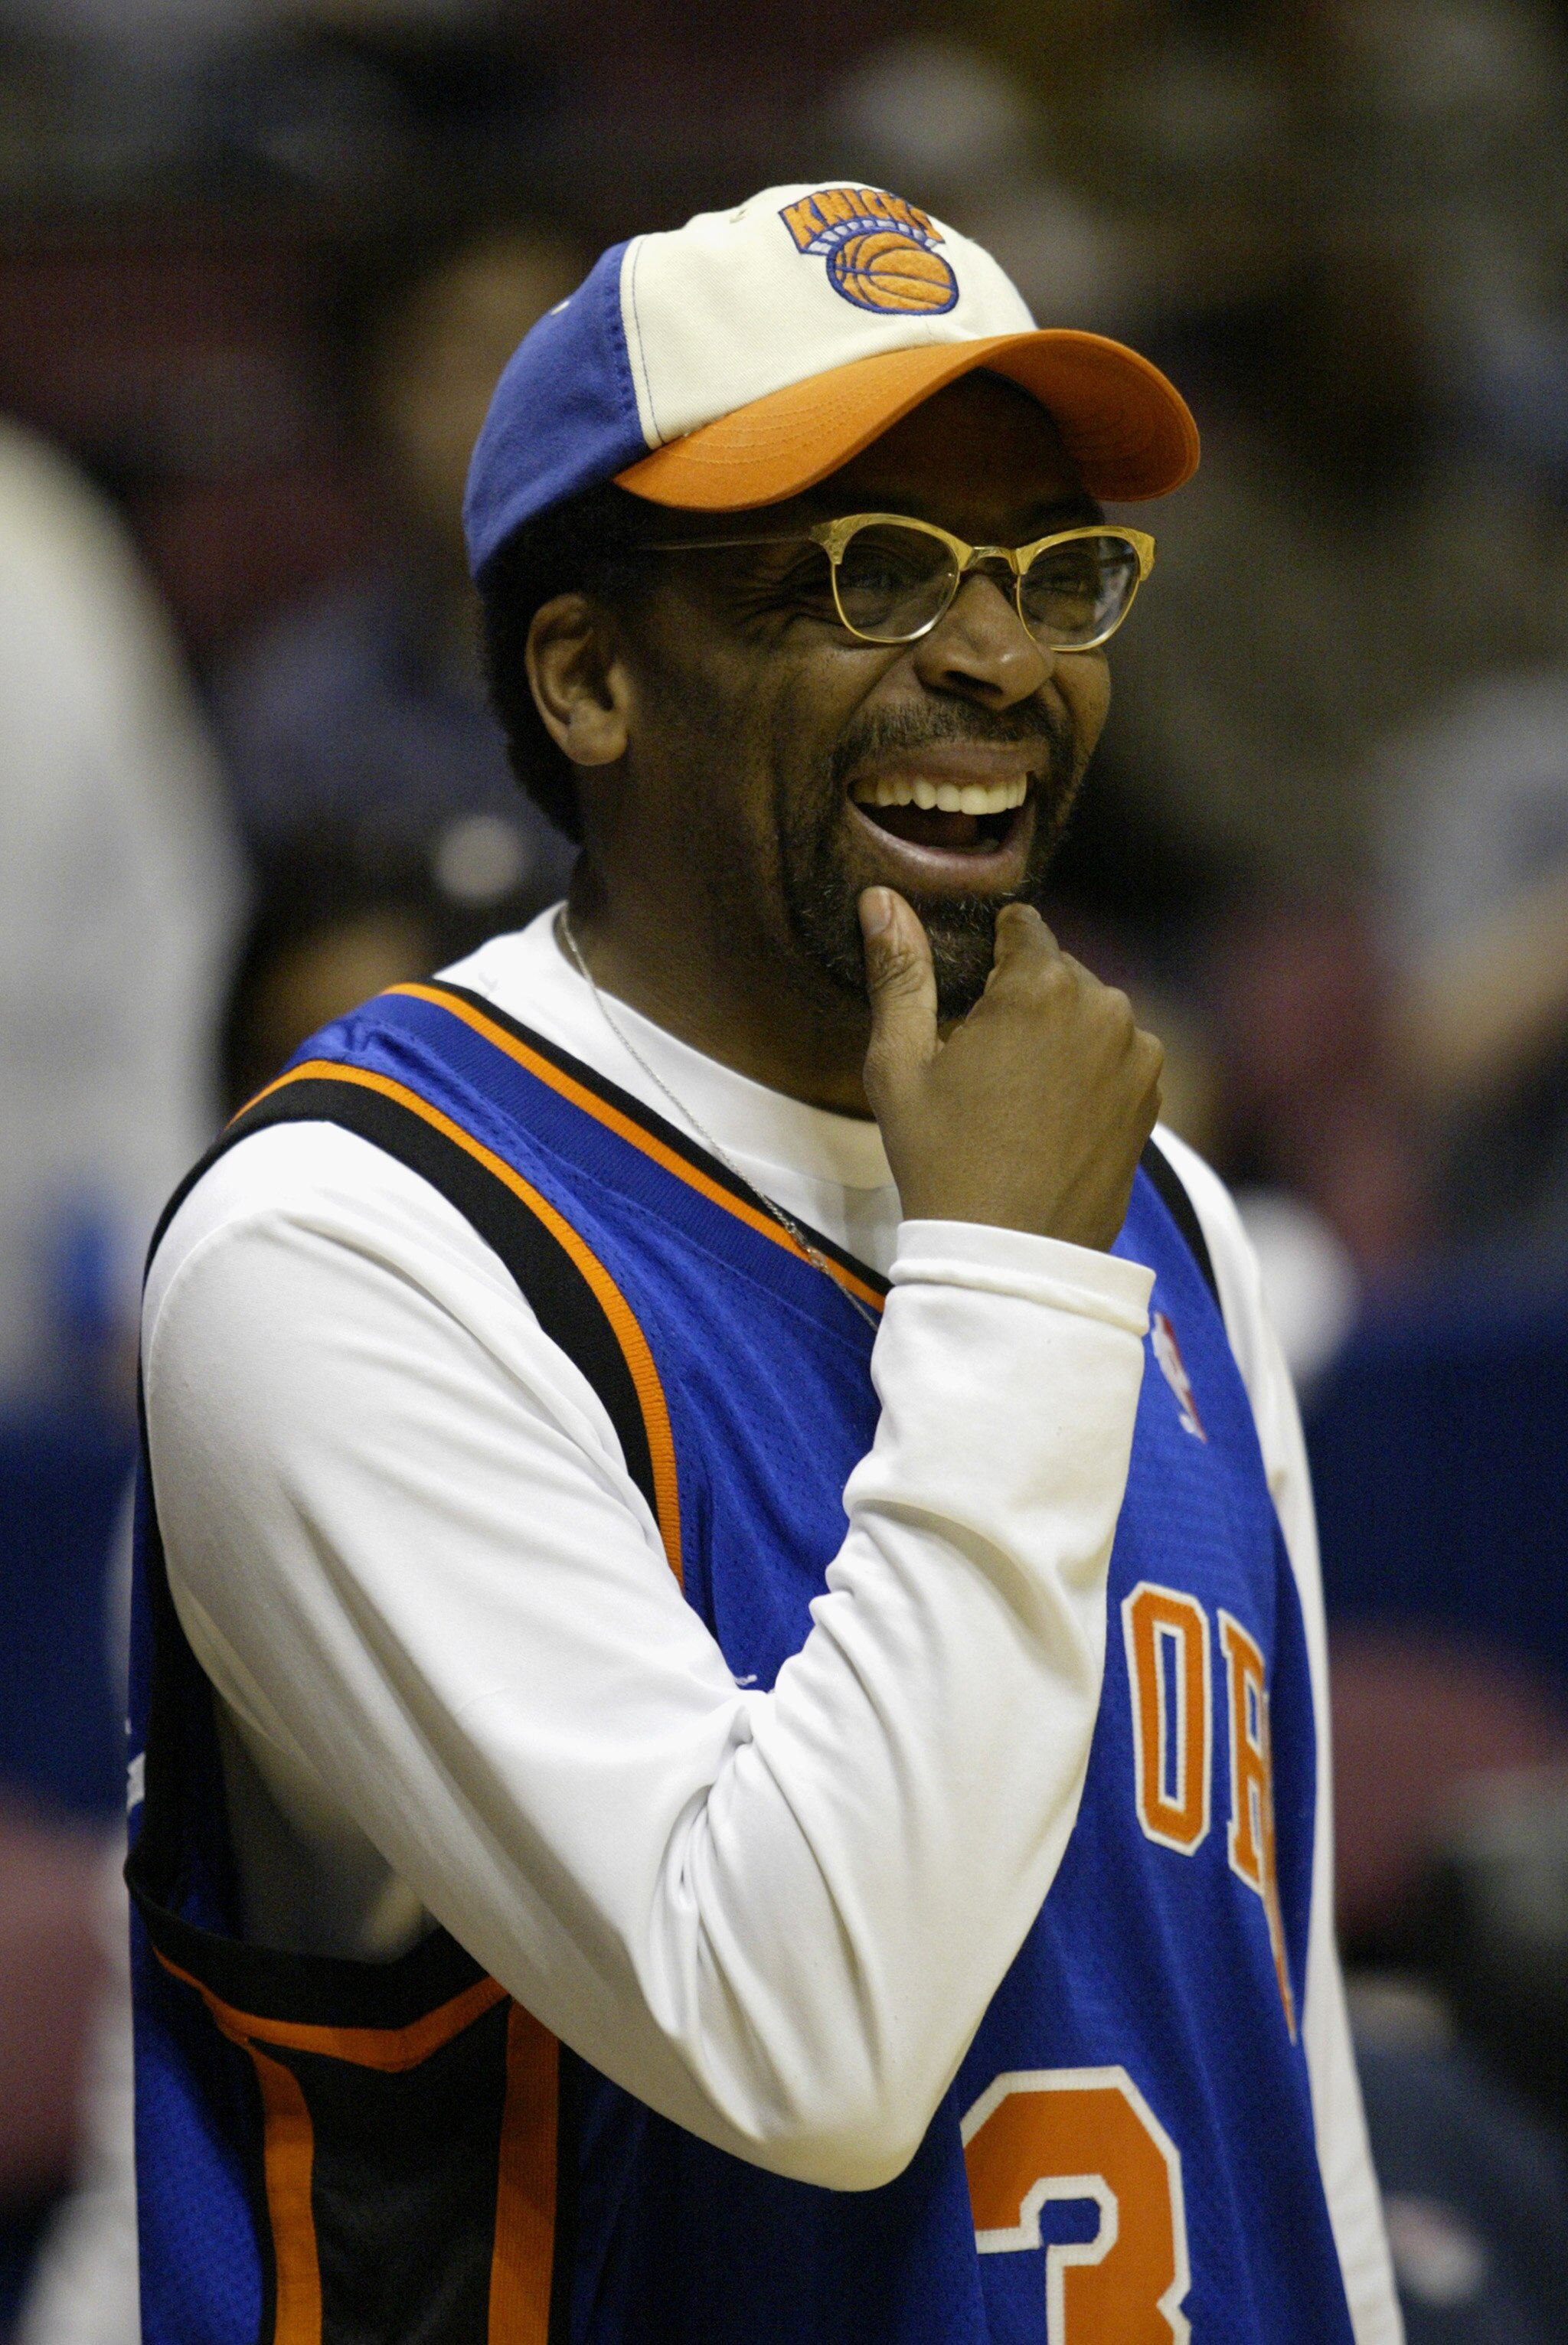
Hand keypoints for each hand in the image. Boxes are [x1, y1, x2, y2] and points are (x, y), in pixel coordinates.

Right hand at [859, 889, 1163, 1250]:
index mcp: (1040, 986)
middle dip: (1025, 1000)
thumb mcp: (899, 1065)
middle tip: (982, 1063)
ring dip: (1059, 1037)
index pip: (1022, 927)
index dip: (989, 955)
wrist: (1010, 1255)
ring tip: (1017, 1097)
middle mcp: (1103, 1006)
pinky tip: (1051, 1119)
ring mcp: (1138, 1054)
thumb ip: (898, 972)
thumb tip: (880, 899)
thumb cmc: (941, 1159)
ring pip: (1090, 1015)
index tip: (967, 998)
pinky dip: (1088, 1073)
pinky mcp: (1152, 1097)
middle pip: (1058, 972)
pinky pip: (1116, 1058)